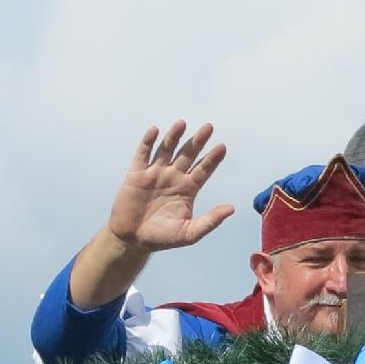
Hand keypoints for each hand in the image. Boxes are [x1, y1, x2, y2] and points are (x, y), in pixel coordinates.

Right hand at [104, 120, 233, 256]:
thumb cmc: (162, 238)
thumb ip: (211, 221)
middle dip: (198, 141)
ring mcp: (155, 174)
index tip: (222, 147)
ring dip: (174, 136)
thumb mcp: (190, 233)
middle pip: (188, 155)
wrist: (133, 240)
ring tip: (183, 123)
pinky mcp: (136, 174)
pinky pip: (143, 154)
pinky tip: (155, 130)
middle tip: (209, 127)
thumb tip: (232, 208)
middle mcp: (173, 177)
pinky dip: (148, 142)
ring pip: (167, 149)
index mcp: (187, 190)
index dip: (212, 159)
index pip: (203, 170)